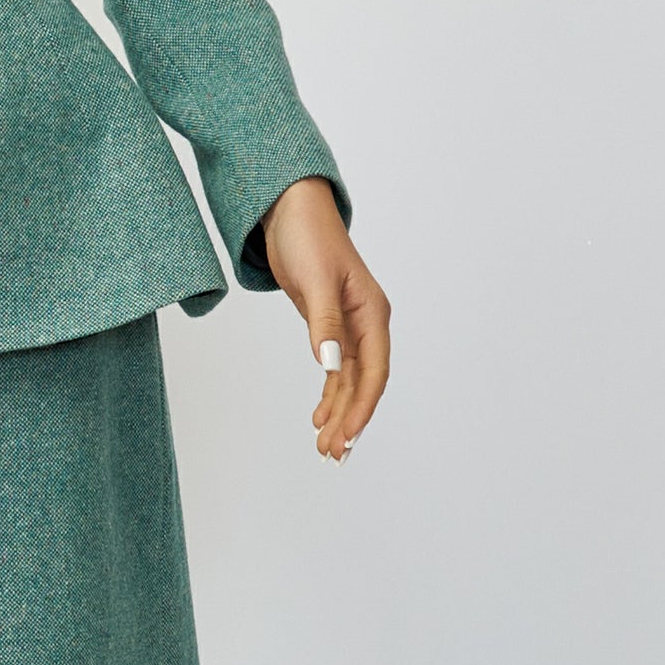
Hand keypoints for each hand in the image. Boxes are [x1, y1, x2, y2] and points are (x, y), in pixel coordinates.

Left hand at [258, 179, 389, 460]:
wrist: (291, 211)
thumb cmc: (308, 237)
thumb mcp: (316, 282)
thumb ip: (324, 325)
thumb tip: (329, 365)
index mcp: (372, 313)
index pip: (374, 371)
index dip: (362, 406)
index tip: (347, 435)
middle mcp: (365, 323)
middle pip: (363, 383)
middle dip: (349, 419)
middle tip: (332, 453)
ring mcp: (348, 327)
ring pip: (348, 381)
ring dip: (339, 412)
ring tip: (325, 446)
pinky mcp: (328, 326)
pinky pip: (334, 370)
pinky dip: (329, 394)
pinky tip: (319, 417)